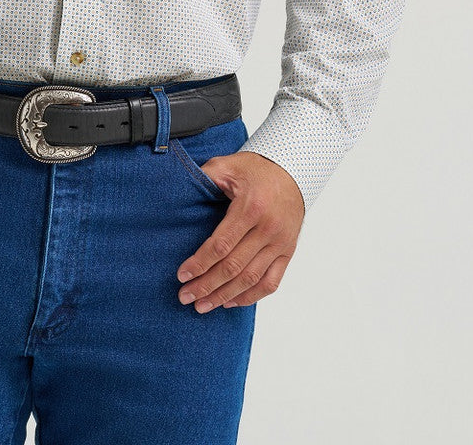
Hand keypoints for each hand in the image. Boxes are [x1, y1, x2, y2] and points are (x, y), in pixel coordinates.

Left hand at [175, 151, 304, 310]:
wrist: (293, 170)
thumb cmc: (257, 169)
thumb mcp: (228, 166)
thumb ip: (205, 177)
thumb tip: (180, 191)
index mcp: (251, 208)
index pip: (221, 245)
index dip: (199, 263)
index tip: (182, 275)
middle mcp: (268, 229)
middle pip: (233, 267)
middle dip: (207, 286)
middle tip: (185, 297)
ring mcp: (280, 243)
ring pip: (251, 279)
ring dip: (225, 296)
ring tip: (203, 306)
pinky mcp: (288, 251)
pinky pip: (271, 282)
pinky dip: (251, 297)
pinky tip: (231, 302)